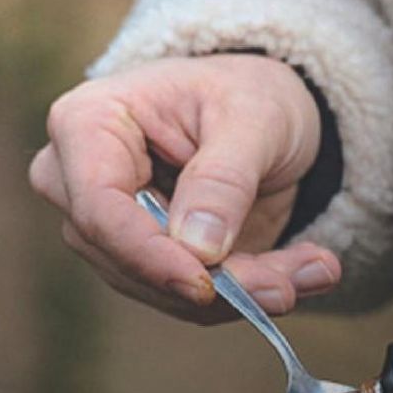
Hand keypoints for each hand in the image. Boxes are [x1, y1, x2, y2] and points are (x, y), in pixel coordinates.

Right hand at [29, 54, 340, 323]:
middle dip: (212, 282)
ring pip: (160, 288)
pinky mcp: (141, 263)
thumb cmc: (245, 94)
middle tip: (289, 283)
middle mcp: (78, 183)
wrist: (260, 114)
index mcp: (87, 123)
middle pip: (126, 258)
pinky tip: (303, 273)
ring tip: (314, 269)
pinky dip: (247, 294)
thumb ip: (225, 178)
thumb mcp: (253, 116)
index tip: (205, 284)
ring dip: (242, 291)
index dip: (148, 254)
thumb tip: (198, 248)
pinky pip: (185, 297)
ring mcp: (105, 230)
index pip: (98, 207)